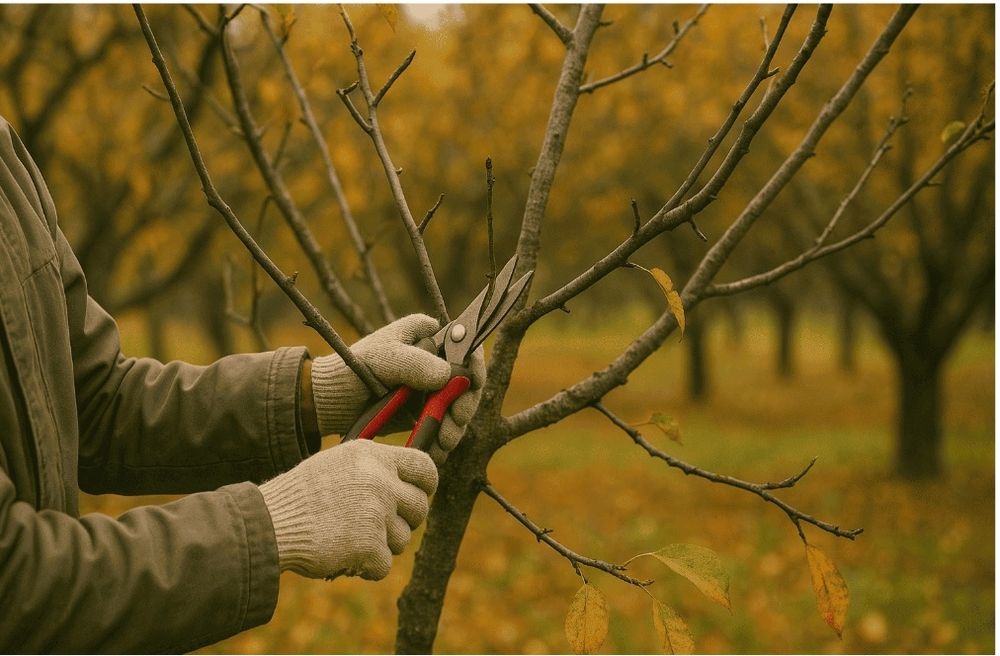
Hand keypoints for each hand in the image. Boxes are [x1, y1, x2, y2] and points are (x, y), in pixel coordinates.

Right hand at [258, 440, 436, 579]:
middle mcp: (380, 480)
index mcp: (373, 456)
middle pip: (420, 508)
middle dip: (404, 521)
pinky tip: (344, 556)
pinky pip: (384, 565)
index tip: (420, 496)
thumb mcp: (339, 464)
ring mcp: (376, 513)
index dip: (427, 486)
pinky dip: (367, 568)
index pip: (425, 467)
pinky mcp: (369, 545)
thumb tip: (411, 486)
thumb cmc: (302, 496)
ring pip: (403, 540)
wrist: (270, 523)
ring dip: (381, 546)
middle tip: (378, 526)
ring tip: (349, 538)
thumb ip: (375, 470)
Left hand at [310, 314, 485, 461]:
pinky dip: (443, 439)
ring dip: (455, 427)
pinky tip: (435, 449)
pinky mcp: (426, 411)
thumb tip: (448, 375)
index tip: (472, 385)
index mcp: (428, 335)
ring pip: (459, 407)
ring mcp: (432, 387)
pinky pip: (444, 425)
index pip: (465, 346)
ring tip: (443, 443)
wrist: (331, 402)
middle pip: (468, 381)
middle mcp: (435, 359)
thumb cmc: (353, 369)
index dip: (475, 365)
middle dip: (465, 404)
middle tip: (456, 421)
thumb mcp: (382, 358)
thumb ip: (414, 362)